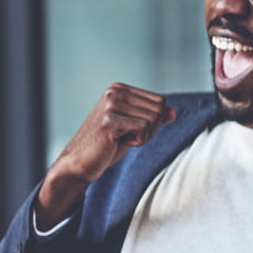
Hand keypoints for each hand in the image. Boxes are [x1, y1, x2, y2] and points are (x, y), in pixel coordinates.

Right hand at [54, 84, 174, 183]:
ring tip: (120, 139)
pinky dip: (137, 141)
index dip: (153, 121)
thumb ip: (152, 118)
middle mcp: (115, 92)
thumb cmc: (105, 145)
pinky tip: (116, 142)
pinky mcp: (109, 120)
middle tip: (126, 137)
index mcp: (119, 89)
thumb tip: (173, 112)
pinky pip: (143, 129)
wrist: (79, 163)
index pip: (160, 101)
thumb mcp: (133, 128)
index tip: (131, 130)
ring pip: (153, 120)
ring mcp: (111, 105)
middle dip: (150, 130)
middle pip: (159, 110)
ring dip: (142, 137)